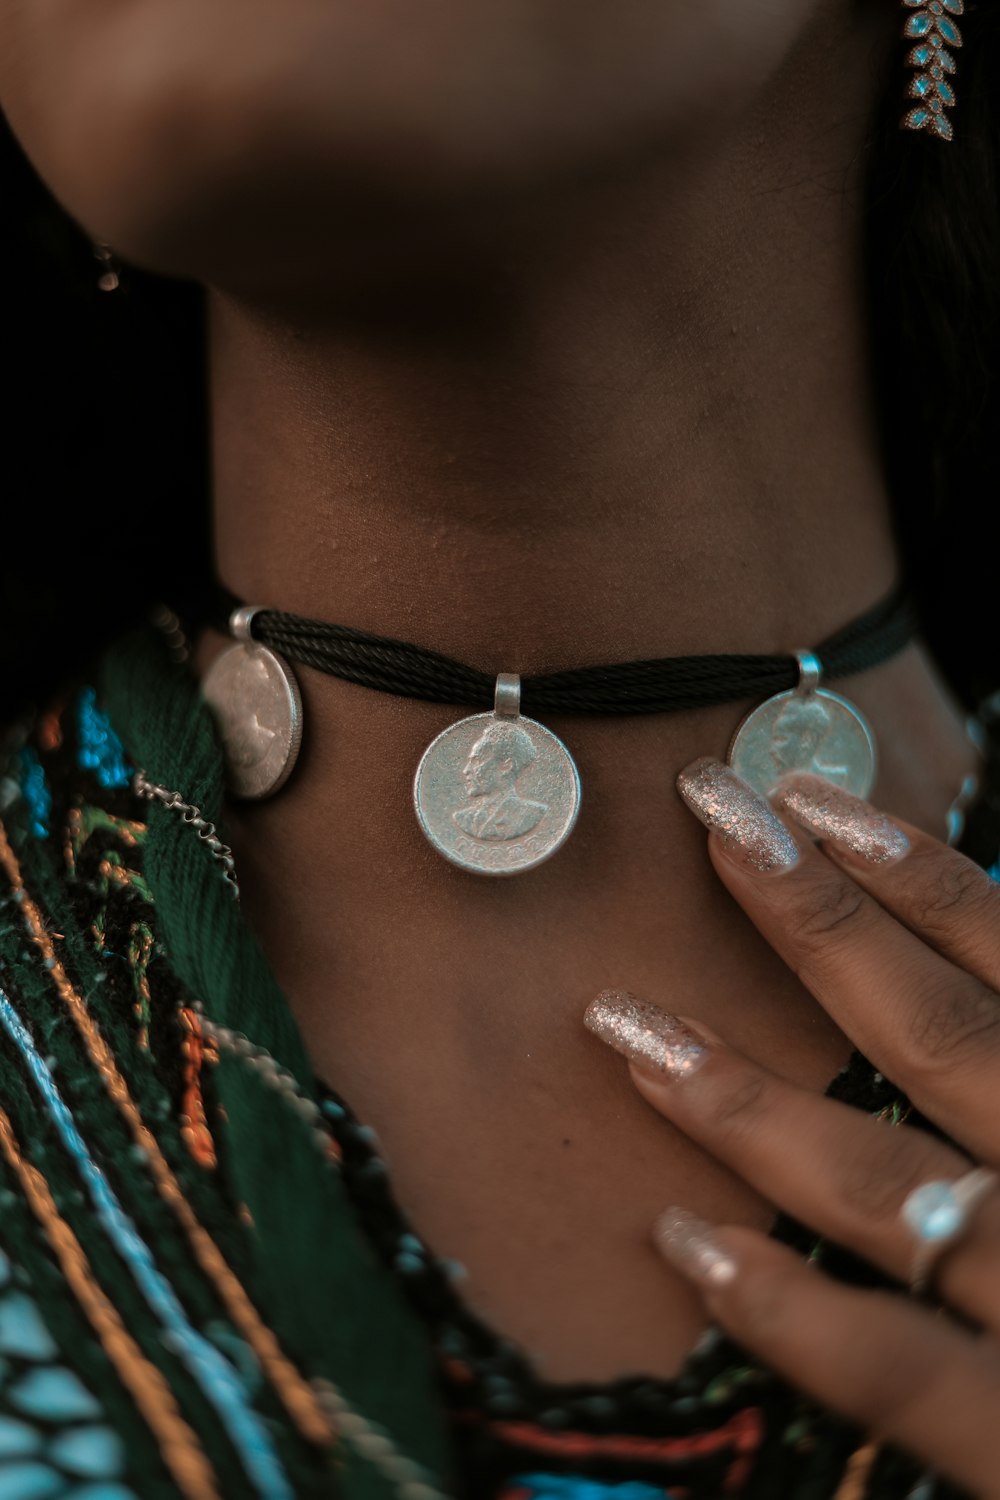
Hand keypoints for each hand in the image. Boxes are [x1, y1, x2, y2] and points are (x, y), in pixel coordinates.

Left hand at [585, 759, 999, 1498]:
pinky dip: (784, 1308)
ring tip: (626, 1020)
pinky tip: (682, 1241)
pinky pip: (890, 1370)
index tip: (807, 801)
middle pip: (932, 1033)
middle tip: (705, 818)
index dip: (910, 871)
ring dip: (744, 1097)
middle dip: (812, 921)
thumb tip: (979, 959)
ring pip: (876, 1181)